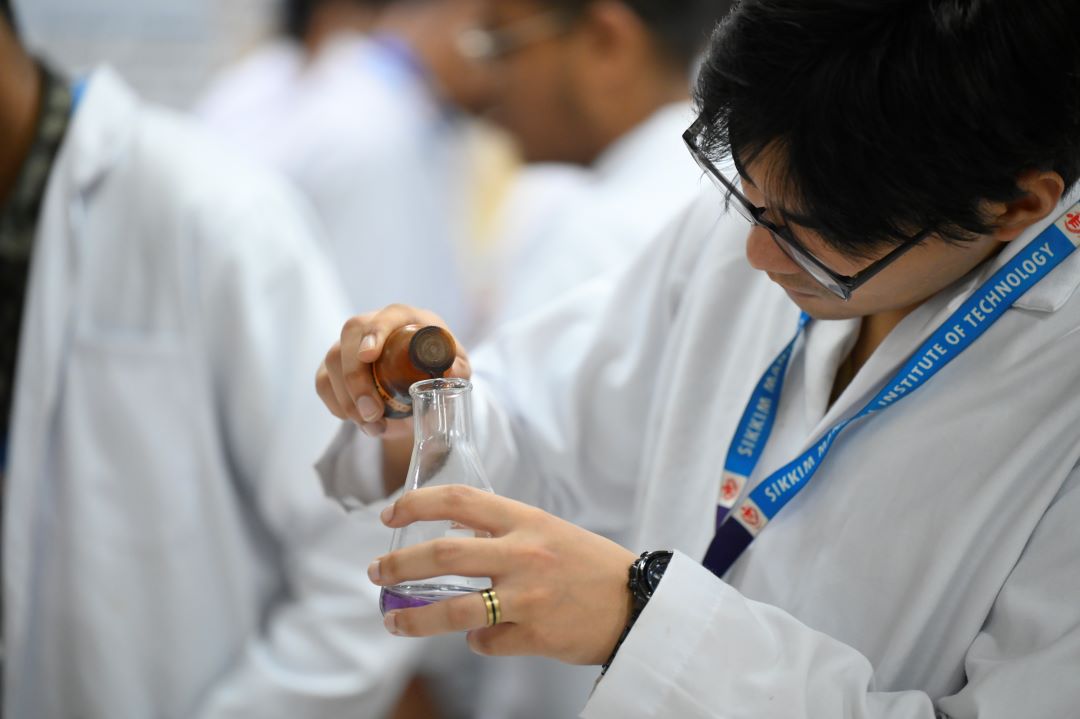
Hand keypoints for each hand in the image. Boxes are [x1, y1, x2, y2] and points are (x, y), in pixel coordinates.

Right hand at [315, 304, 470, 438]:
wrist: (420, 379)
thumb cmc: (440, 366)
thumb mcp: (456, 367)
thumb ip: (458, 370)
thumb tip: (452, 374)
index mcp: (405, 318)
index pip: (386, 316)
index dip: (375, 332)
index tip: (369, 355)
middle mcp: (373, 324)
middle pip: (350, 337)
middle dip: (356, 379)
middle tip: (373, 413)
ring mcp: (349, 344)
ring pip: (332, 362)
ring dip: (348, 400)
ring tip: (374, 426)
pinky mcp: (334, 365)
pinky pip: (323, 382)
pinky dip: (338, 406)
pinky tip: (360, 422)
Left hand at [368, 485, 638, 664]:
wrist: (637, 602)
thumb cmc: (589, 564)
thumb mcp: (548, 531)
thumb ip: (504, 531)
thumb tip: (454, 538)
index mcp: (526, 521)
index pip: (459, 500)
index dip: (416, 503)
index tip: (390, 511)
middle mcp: (524, 554)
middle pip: (443, 555)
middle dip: (399, 564)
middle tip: (377, 572)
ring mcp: (528, 597)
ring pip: (453, 609)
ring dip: (414, 618)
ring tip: (393, 621)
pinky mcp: (535, 636)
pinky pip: (485, 642)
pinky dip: (476, 641)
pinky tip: (481, 637)